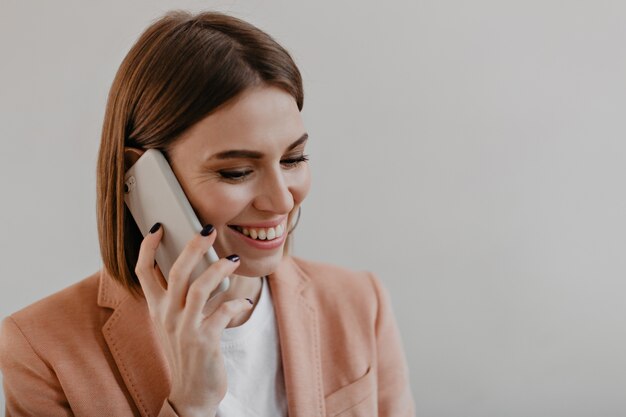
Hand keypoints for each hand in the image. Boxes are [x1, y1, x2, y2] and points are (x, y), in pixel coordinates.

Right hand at [134, 223, 252, 416]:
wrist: (191, 393)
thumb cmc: (186, 352)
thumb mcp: (175, 323)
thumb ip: (181, 297)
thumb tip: (200, 265)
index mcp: (157, 308)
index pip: (142, 272)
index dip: (147, 248)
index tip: (158, 227)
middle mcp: (167, 315)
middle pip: (176, 272)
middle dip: (193, 246)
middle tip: (208, 229)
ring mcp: (184, 328)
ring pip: (200, 288)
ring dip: (219, 269)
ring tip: (233, 260)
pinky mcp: (204, 340)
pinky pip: (223, 313)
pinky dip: (236, 303)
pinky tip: (244, 301)